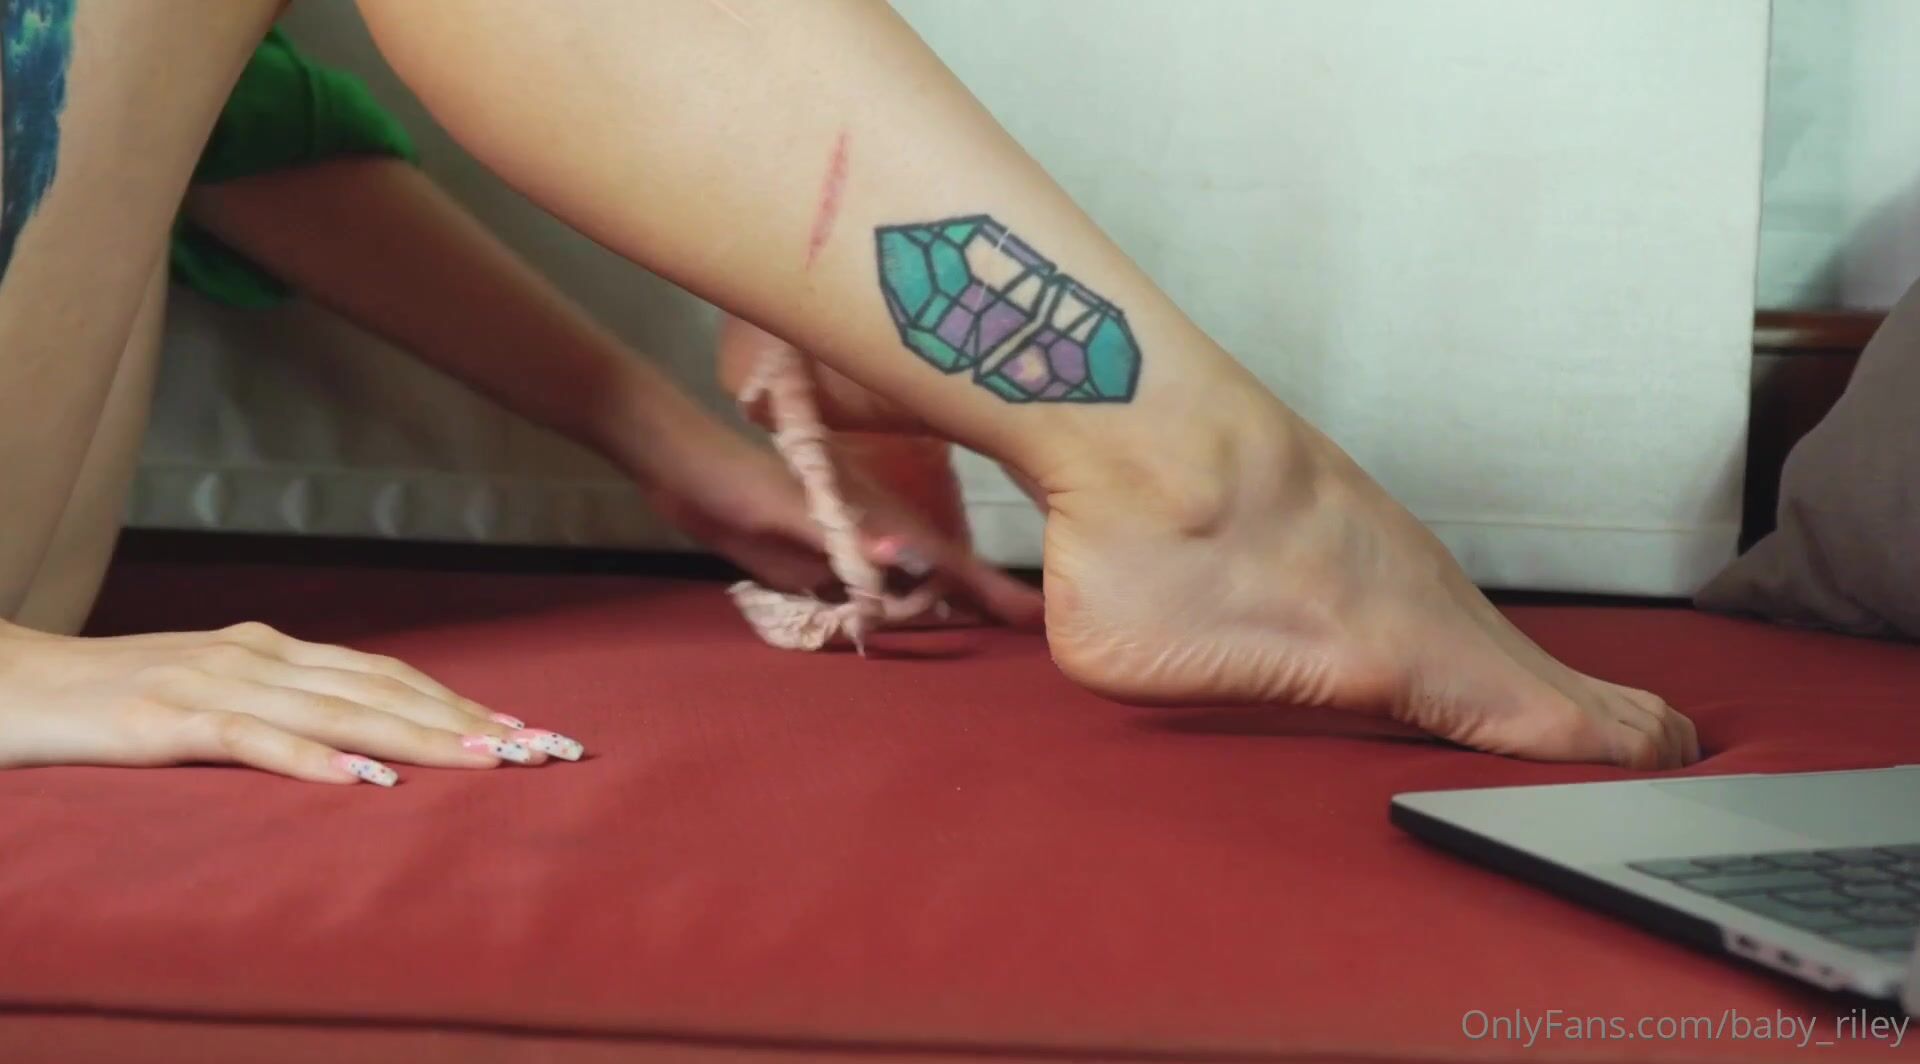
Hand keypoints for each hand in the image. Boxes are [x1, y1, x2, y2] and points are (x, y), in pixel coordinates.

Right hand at [0, 620, 582, 783]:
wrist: (8, 681)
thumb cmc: (114, 696)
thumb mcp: (213, 691)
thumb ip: (282, 703)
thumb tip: (360, 734)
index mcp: (275, 648)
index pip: (389, 675)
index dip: (460, 701)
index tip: (526, 731)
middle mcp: (258, 655)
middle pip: (383, 689)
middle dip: (466, 720)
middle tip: (538, 749)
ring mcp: (213, 683)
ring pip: (337, 710)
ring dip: (418, 738)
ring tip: (484, 761)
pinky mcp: (166, 720)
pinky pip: (253, 740)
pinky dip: (313, 760)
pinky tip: (363, 783)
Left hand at [635, 413, 1042, 627]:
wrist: (686, 471)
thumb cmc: (741, 482)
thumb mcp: (794, 515)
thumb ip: (844, 541)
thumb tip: (900, 561)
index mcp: (880, 522)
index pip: (952, 561)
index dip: (994, 590)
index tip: (1039, 618)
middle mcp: (874, 541)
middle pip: (935, 584)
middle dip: (972, 609)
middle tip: (1018, 640)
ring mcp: (846, 555)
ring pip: (901, 595)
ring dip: (929, 617)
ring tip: (973, 646)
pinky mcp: (816, 567)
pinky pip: (861, 602)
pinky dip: (881, 621)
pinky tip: (894, 638)